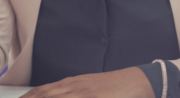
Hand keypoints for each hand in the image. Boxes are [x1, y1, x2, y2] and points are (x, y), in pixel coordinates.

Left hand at [19, 67, 155, 97]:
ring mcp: (83, 93)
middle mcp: (73, 87)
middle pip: (43, 95)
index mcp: (71, 84)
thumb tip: (55, 94)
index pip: (41, 92)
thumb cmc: (114, 89)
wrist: (138, 82)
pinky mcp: (93, 97)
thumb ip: (72, 93)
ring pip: (54, 96)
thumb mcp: (89, 90)